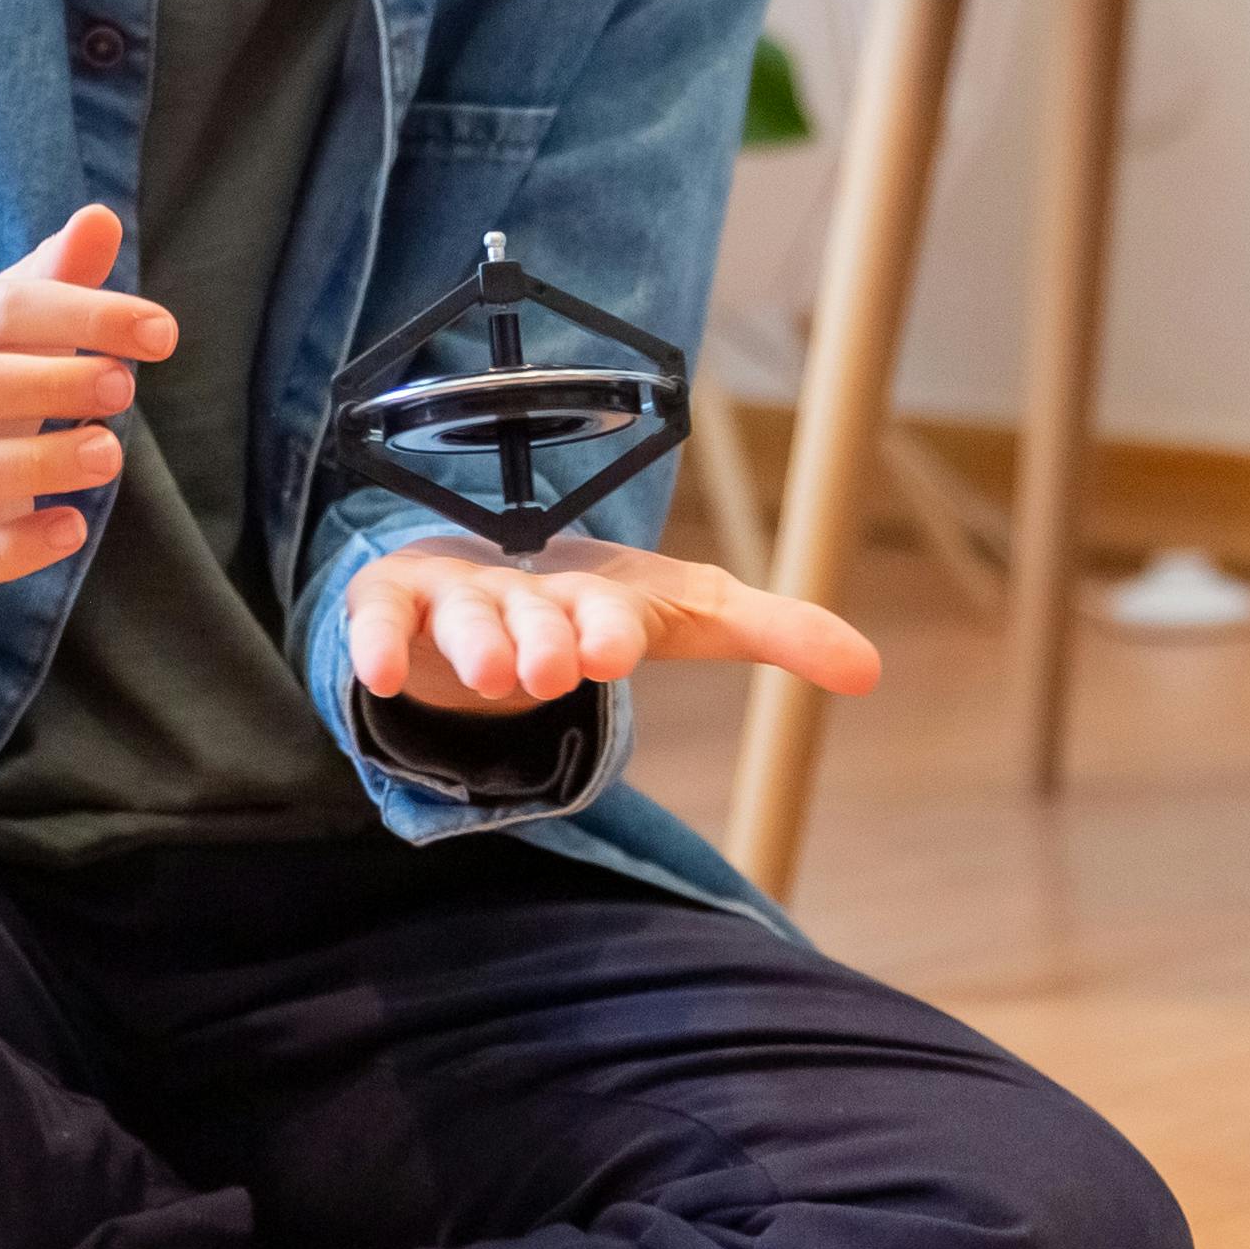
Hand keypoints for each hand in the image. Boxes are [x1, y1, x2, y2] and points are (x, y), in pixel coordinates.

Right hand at [0, 205, 170, 605]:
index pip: (0, 309)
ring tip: (109, 455)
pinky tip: (72, 529)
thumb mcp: (14, 314)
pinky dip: (11, 550)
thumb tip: (100, 218)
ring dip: (36, 464)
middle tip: (125, 391)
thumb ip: (59, 273)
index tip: (163, 334)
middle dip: (48, 385)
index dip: (85, 316)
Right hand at [346, 535, 885, 716]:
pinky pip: (380, 623)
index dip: (611, 626)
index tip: (614, 648)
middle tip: (551, 667)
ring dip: (476, 644)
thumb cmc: (600, 604)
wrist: (496, 572)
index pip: (610, 609)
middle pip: (536, 615)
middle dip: (543, 638)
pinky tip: (378, 676)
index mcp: (600, 594)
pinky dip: (374, 645)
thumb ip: (777, 632)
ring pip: (465, 619)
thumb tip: (874, 669)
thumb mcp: (689, 618)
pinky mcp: (394, 608)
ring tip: (490, 671)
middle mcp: (529, 590)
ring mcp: (458, 597)